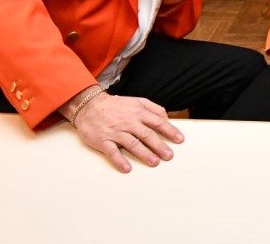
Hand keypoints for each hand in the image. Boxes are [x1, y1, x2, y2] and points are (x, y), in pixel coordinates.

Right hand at [67, 90, 182, 173]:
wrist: (90, 106)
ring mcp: (116, 132)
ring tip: (154, 162)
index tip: (179, 140)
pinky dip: (119, 160)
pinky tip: (127, 168)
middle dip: (159, 146)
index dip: (170, 131)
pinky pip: (112, 152)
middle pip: (147, 134)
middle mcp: (128, 122)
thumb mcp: (137, 101)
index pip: (158, 122)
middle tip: (169, 156)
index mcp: (138, 112)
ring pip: (132, 143)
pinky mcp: (103, 140)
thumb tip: (166, 117)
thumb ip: (153, 108)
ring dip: (144, 154)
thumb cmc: (116, 106)